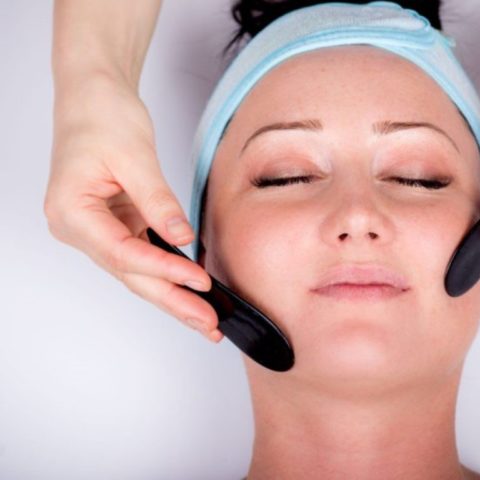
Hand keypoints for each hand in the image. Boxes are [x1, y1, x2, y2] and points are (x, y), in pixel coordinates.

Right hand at [44, 74, 221, 342]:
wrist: (93, 96)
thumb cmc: (102, 116)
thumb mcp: (135, 156)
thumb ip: (158, 201)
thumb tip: (182, 238)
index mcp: (71, 211)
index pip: (122, 253)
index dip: (163, 270)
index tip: (198, 281)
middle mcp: (79, 228)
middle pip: (131, 274)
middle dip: (172, 301)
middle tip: (207, 325)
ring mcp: (96, 229)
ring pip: (138, 270)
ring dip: (172, 293)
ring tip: (205, 318)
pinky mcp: (115, 224)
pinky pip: (143, 255)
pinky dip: (168, 271)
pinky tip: (190, 288)